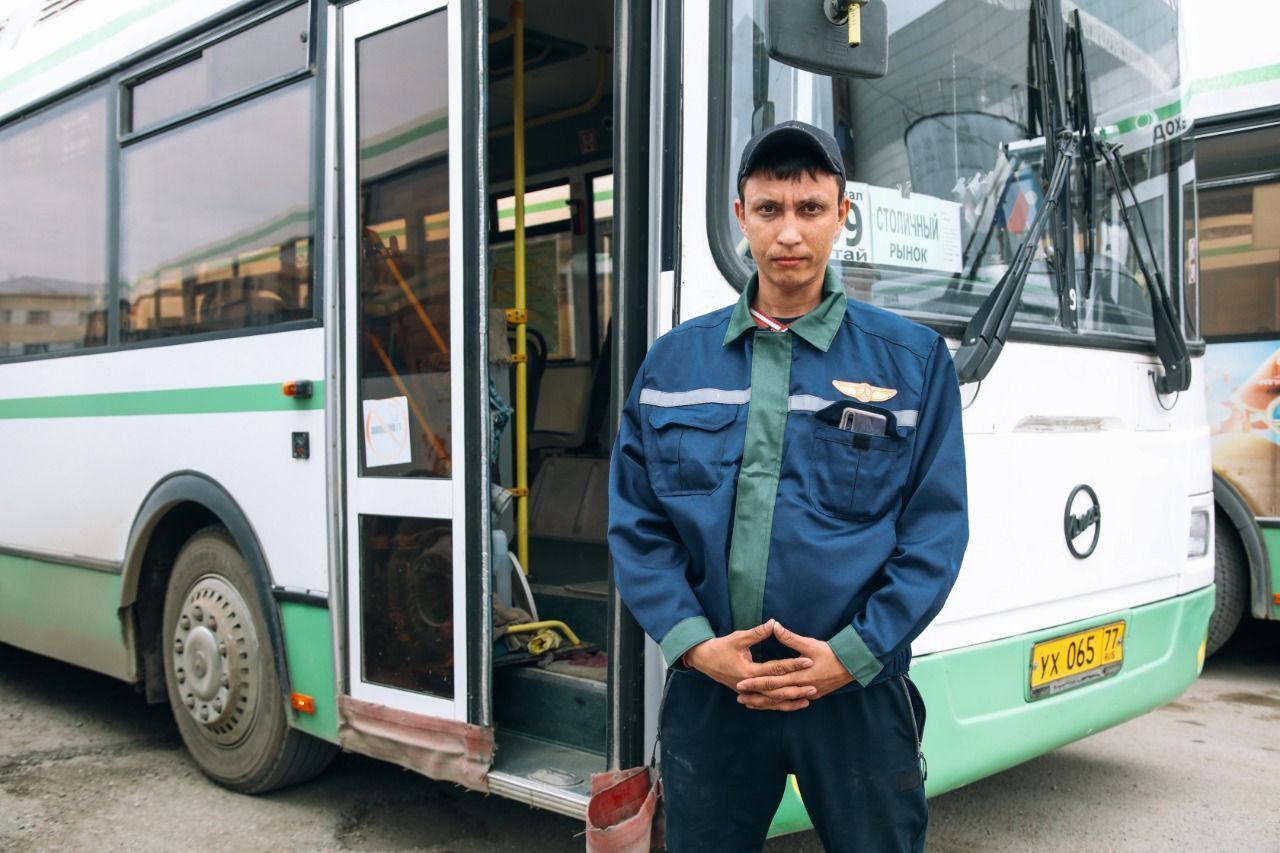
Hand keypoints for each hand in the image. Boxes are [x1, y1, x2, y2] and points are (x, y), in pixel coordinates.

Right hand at [683, 619, 813, 700]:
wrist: (704, 660)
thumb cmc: (720, 647)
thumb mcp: (738, 637)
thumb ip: (757, 633)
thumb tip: (774, 623)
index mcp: (748, 671)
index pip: (776, 668)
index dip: (793, 664)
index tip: (808, 661)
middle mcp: (749, 685)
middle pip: (777, 689)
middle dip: (796, 688)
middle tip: (814, 686)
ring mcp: (748, 692)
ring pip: (772, 700)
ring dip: (789, 701)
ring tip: (807, 700)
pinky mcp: (747, 694)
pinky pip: (765, 702)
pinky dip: (778, 704)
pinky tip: (790, 704)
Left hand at [733, 621, 853, 709]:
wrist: (852, 665)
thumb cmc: (831, 653)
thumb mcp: (809, 643)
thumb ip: (790, 638)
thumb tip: (774, 625)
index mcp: (799, 676)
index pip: (772, 681)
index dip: (755, 683)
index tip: (741, 683)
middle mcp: (801, 688)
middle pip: (774, 695)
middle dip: (756, 696)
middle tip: (739, 696)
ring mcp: (808, 694)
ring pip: (782, 702)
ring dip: (765, 703)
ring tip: (749, 703)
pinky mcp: (812, 695)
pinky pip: (792, 702)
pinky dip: (779, 704)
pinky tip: (770, 704)